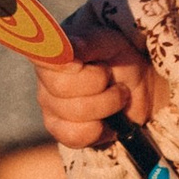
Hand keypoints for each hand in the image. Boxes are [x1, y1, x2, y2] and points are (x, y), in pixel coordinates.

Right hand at [36, 48, 153, 151]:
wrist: (137, 86)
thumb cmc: (119, 58)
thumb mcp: (112, 43)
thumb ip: (89, 43)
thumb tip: (69, 47)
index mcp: (53, 50)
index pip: (41, 56)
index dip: (57, 62)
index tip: (76, 64)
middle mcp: (45, 78)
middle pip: (62, 86)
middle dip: (98, 82)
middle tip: (110, 77)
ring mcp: (50, 106)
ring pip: (76, 112)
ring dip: (107, 104)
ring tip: (115, 96)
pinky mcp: (60, 131)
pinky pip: (76, 136)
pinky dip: (100, 129)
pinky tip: (105, 120)